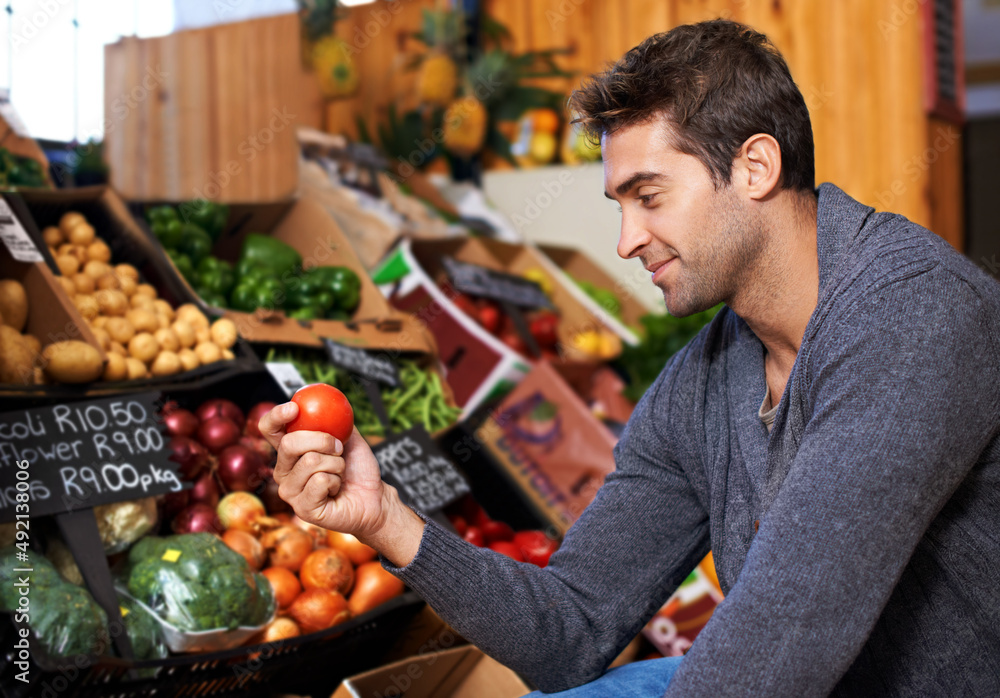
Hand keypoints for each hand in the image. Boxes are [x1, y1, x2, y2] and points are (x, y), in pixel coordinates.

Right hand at [258, 402, 424, 564]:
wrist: (373, 496)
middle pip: (290, 443)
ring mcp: (290, 491)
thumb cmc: (358, 468)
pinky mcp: (302, 508)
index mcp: (290, 451)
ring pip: (309, 462)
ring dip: (336, 464)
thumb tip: (327, 401)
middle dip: (322, 440)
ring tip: (339, 473)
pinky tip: (336, 490)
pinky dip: (336, 480)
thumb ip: (334, 419)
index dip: (276, 416)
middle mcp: (284, 471)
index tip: (294, 408)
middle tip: (339, 448)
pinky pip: (320, 481)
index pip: (270, 429)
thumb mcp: (348, 437)